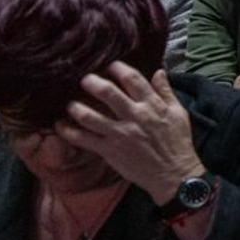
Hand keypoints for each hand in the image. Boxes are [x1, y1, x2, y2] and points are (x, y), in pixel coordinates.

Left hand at [60, 62, 202, 205]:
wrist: (174, 174)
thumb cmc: (178, 143)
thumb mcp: (179, 113)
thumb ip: (166, 91)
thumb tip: (158, 71)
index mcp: (152, 105)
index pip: (133, 79)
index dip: (118, 68)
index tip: (110, 65)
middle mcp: (134, 116)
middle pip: (108, 93)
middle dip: (92, 82)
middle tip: (84, 79)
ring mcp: (120, 134)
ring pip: (90, 116)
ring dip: (76, 107)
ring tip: (70, 104)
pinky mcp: (110, 150)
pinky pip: (84, 139)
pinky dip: (68, 132)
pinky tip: (60, 126)